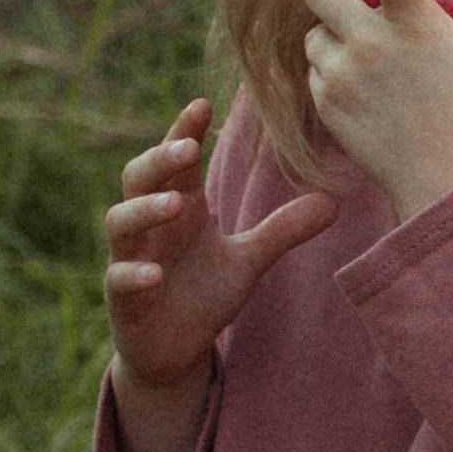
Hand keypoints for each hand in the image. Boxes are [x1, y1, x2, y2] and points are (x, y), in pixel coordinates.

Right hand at [104, 98, 340, 392]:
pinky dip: (133, 275)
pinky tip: (154, 275)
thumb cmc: (202, 292)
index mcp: (179, 207)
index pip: (176, 160)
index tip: (202, 103)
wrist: (175, 348)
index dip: (183, 131)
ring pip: (120, 222)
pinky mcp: (122, 298)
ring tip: (175, 204)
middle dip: (159, 159)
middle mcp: (149, 226)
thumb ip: (282, 229)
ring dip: (144, 210)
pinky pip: (118, 279)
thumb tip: (334, 202)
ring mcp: (131, 259)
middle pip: (139, 178)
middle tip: (188, 146)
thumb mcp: (249, 259)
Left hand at [301, 0, 452, 219]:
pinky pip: (314, 74)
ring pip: (312, 33)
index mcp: (415, 24)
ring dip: (328, 33)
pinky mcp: (327, 107)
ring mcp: (343, 77)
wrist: (445, 189)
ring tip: (357, 49)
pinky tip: (356, 87)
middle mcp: (370, 43)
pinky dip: (329, 73)